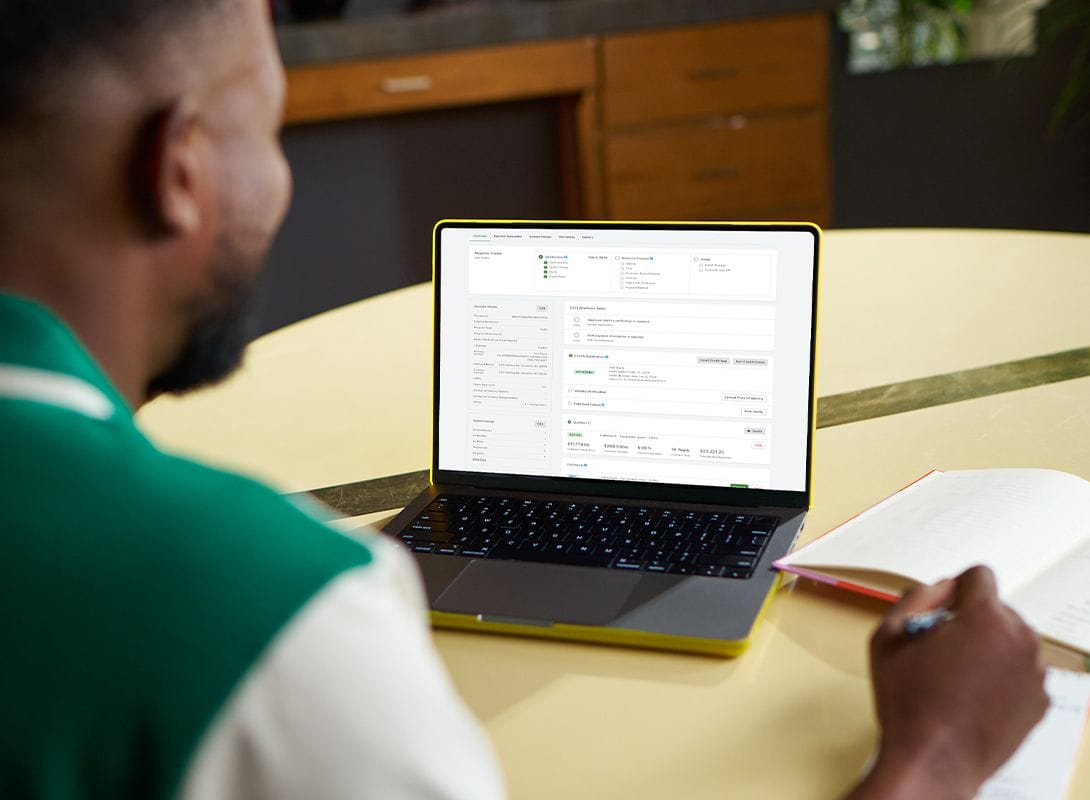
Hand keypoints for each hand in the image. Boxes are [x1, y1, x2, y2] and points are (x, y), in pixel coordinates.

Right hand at [847, 566, 1048, 799]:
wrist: (934, 763)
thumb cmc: (907, 702)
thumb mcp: (887, 638)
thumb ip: (914, 599)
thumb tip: (941, 587)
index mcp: (984, 617)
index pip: (979, 576)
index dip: (953, 590)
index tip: (939, 615)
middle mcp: (1020, 639)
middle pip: (997, 609)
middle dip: (972, 621)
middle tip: (942, 653)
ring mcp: (1035, 673)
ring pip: (1011, 640)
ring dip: (989, 648)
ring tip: (958, 679)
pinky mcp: (1041, 701)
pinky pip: (1021, 671)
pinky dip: (1002, 677)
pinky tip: (976, 699)